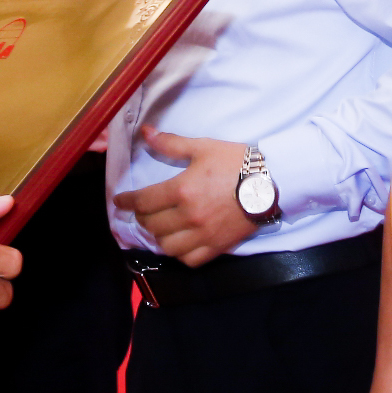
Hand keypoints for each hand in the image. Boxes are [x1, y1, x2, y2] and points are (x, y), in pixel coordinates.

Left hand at [112, 127, 254, 266]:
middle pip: (152, 225)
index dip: (127, 202)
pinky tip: (178, 244)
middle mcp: (189, 216)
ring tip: (159, 227)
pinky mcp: (218, 246)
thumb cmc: (236, 162)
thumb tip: (145, 132)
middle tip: (142, 211)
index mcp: (182, 190)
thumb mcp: (202, 147)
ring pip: (168, 247)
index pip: (143, 201)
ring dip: (158, 237)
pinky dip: (180, 254)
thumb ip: (171, 143)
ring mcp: (204, 234)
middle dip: (142, 218)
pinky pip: (191, 260)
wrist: (272, 182)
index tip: (119, 201)